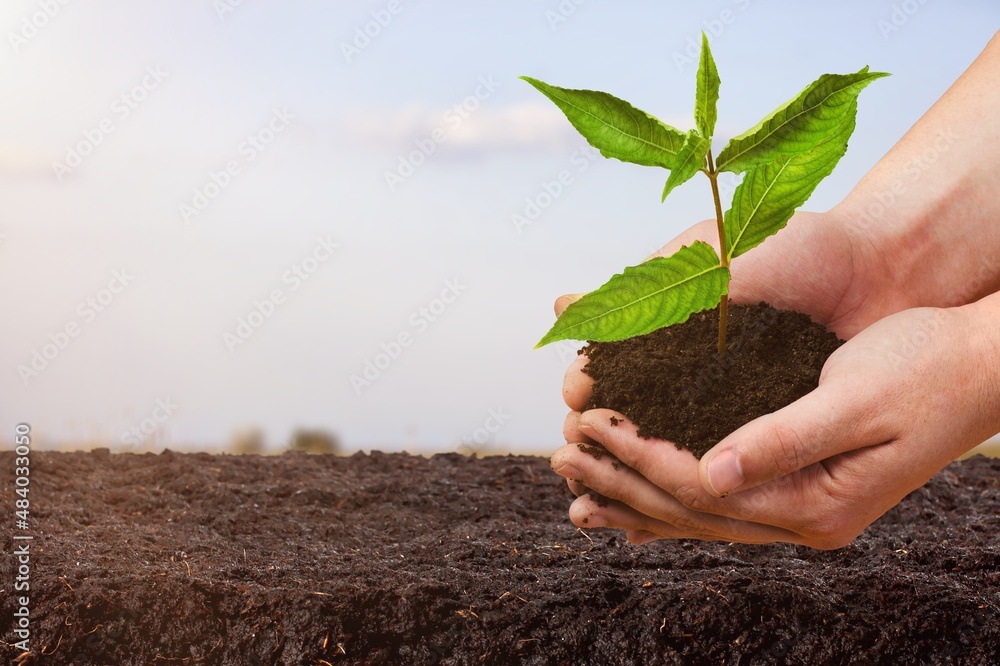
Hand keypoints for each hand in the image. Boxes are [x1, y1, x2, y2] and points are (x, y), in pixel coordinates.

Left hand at [551, 299, 999, 548]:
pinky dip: (667, 494)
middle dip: (620, 480)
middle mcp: (806, 518)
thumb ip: (783, 438)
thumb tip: (709, 471)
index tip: (587, 423)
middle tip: (559, 454)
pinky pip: (716, 500)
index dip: (639, 455)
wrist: (980, 367)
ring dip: (632, 496)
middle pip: (690, 509)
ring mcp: (801, 509)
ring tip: (572, 483)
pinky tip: (628, 496)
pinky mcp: (796, 487)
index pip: (703, 487)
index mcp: (819, 502)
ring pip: (696, 513)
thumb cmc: (925, 367)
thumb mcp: (856, 398)